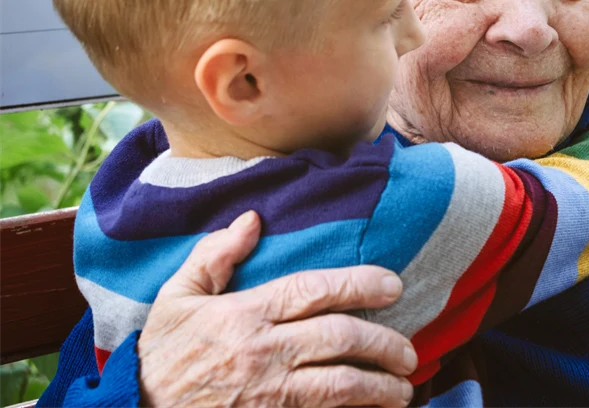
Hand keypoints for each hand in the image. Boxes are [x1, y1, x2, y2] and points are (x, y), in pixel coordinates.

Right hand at [138, 211, 416, 406]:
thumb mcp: (176, 298)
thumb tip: (252, 219)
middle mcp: (262, 352)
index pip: (313, 290)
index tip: (392, 285)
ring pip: (340, 384)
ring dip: (379, 385)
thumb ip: (214, 257)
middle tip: (408, 349)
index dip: (359, 284)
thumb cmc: (160, 357)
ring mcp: (268, 393)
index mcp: (243, 315)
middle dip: (383, 341)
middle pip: (339, 337)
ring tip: (404, 386)